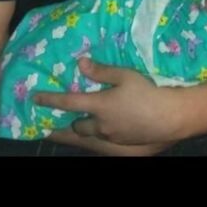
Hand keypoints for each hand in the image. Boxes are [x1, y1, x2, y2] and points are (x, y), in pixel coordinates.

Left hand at [33, 56, 182, 151]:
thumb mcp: (125, 76)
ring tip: (86, 122)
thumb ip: (101, 71)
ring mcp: (112, 136)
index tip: (35, 98)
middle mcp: (101, 125)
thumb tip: (80, 63)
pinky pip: (105, 140)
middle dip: (71, 122)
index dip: (50, 100)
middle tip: (70, 115)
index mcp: (99, 106)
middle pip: (77, 127)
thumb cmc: (148, 92)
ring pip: (91, 136)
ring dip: (86, 129)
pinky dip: (101, 133)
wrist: (170, 117)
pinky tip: (110, 125)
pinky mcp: (123, 143)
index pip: (68, 103)